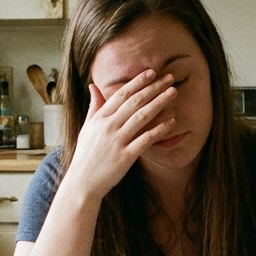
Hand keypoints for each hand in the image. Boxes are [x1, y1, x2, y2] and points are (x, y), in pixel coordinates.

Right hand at [65, 69, 176, 199]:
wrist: (82, 183)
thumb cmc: (86, 155)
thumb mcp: (86, 128)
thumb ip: (94, 107)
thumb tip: (93, 86)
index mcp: (99, 118)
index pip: (121, 94)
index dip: (137, 82)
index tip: (151, 73)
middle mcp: (108, 126)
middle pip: (134, 102)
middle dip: (153, 88)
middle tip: (169, 78)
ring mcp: (117, 141)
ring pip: (141, 117)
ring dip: (159, 103)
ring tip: (173, 93)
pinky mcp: (125, 157)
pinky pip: (145, 139)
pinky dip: (159, 129)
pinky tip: (171, 122)